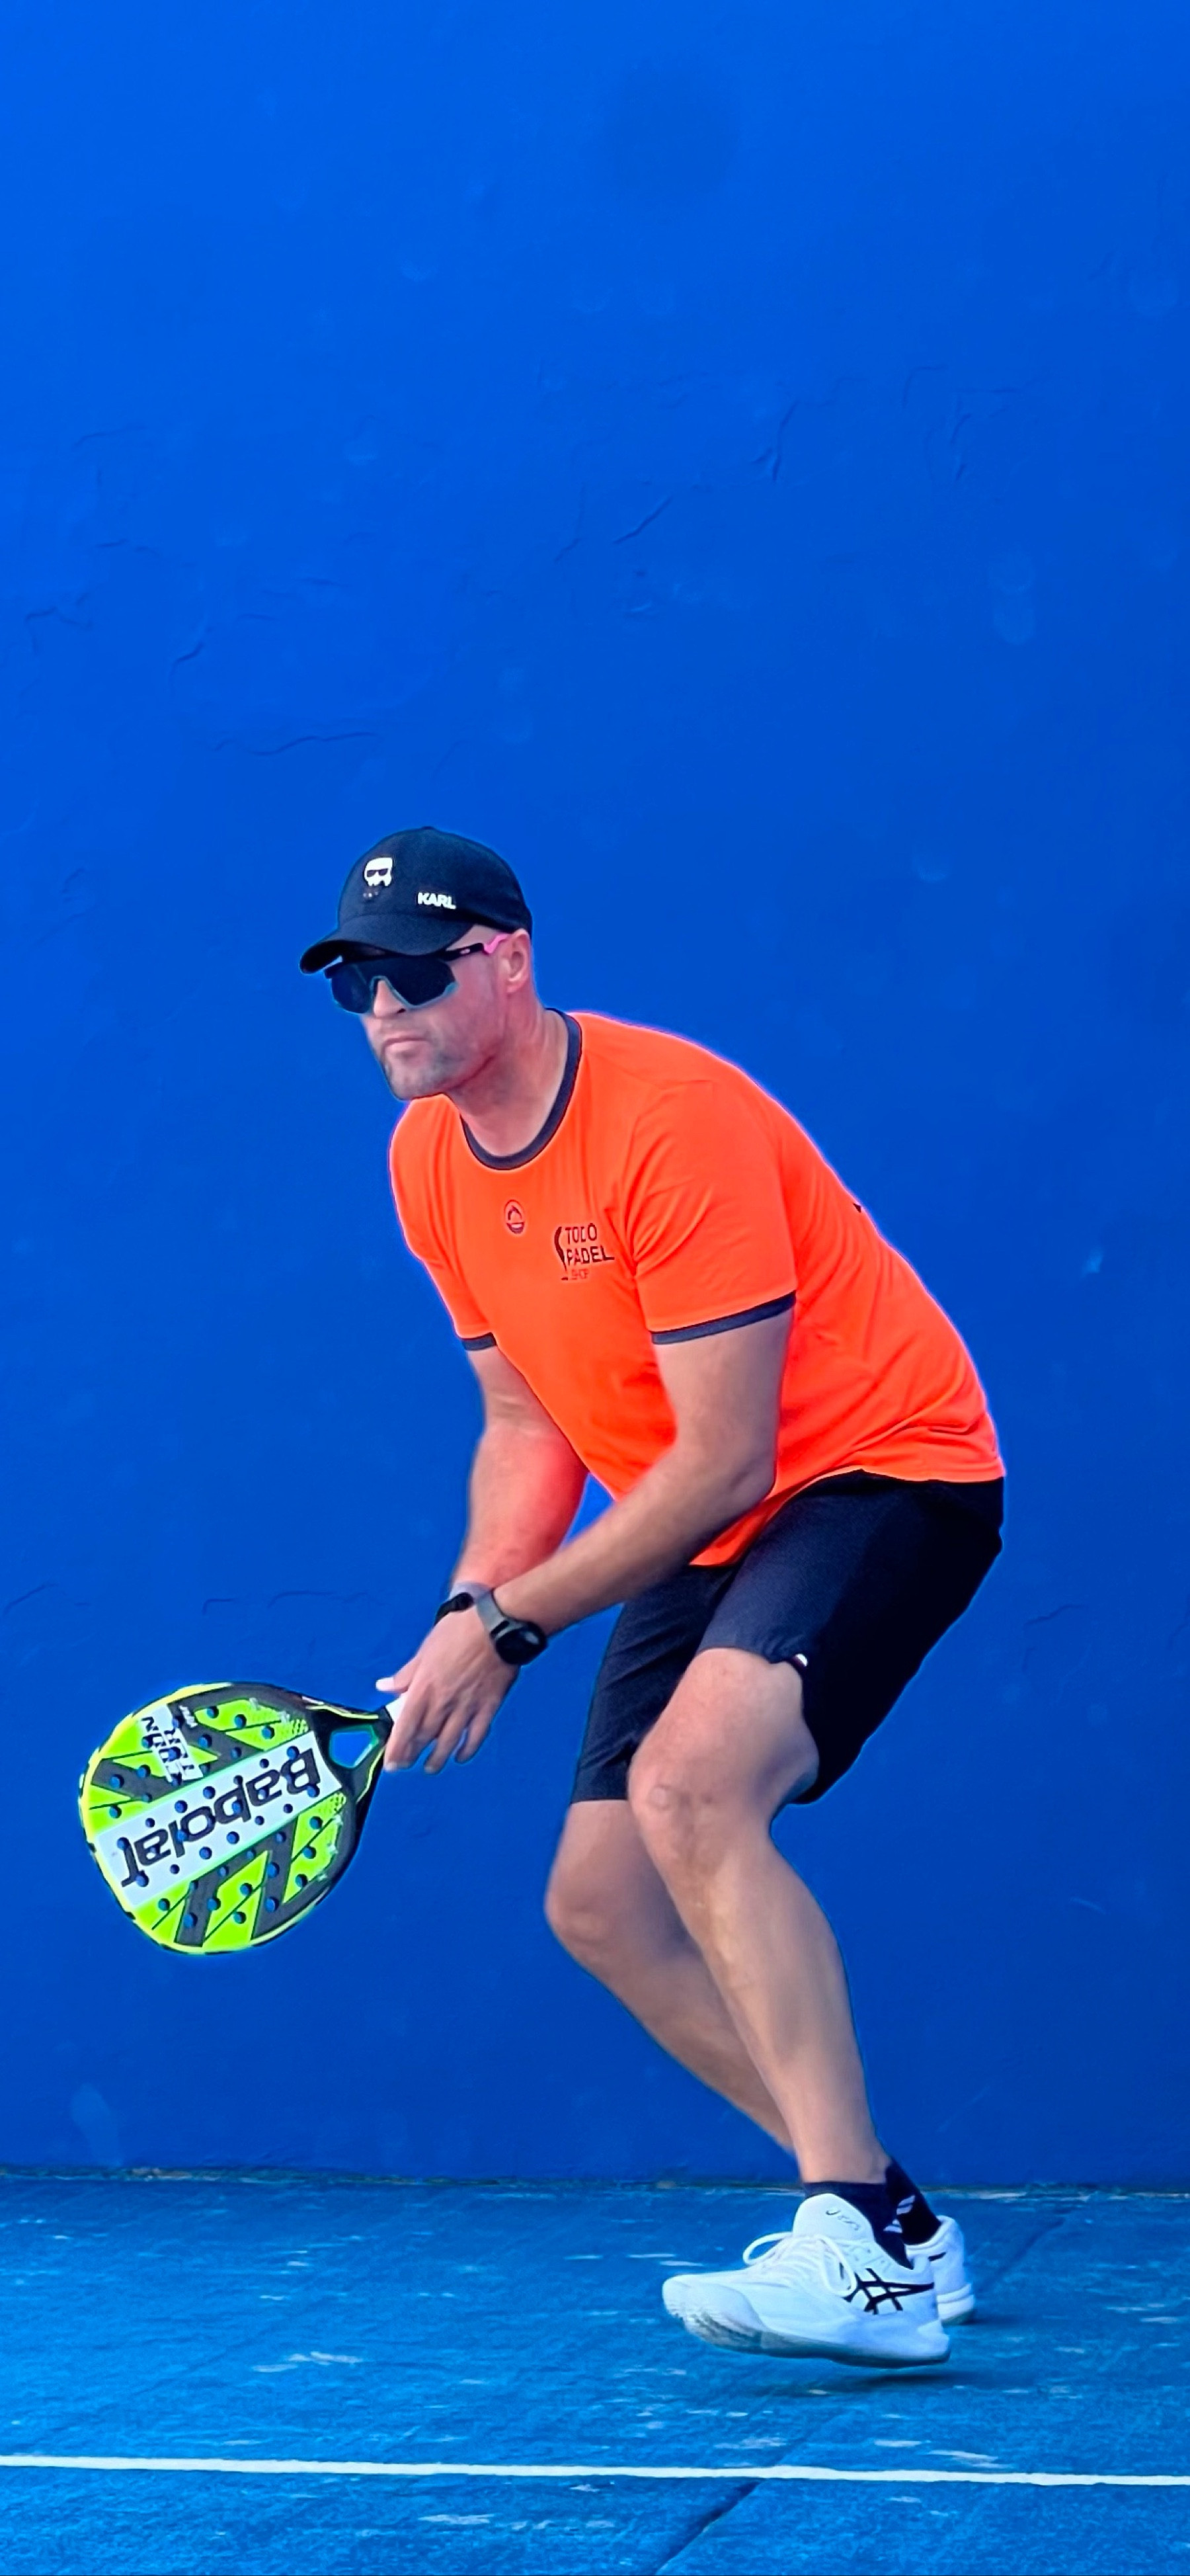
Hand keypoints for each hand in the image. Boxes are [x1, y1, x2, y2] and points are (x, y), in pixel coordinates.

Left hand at [377, 1607, 516, 1773]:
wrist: (497, 1628)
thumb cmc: (459, 1632)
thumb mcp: (425, 1649)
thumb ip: (405, 1674)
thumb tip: (384, 1686)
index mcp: (424, 1688)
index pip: (405, 1726)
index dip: (396, 1748)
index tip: (391, 1763)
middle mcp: (443, 1703)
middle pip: (425, 1737)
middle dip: (412, 1754)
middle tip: (405, 1765)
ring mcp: (467, 1708)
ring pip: (449, 1742)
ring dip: (438, 1758)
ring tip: (430, 1767)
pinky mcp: (488, 1708)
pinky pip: (476, 1736)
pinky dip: (468, 1749)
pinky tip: (460, 1756)